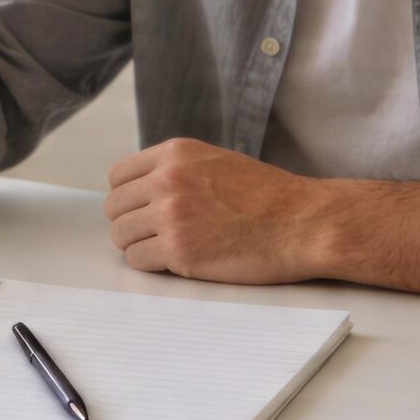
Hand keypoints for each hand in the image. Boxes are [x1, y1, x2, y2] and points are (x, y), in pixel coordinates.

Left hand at [105, 138, 329, 284]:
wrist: (305, 223)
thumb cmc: (269, 197)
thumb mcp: (216, 163)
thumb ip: (177, 170)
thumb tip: (141, 189)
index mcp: (175, 154)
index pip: (119, 176)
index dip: (129, 198)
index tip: (143, 210)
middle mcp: (167, 180)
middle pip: (115, 207)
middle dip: (132, 223)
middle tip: (158, 234)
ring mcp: (170, 215)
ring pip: (121, 236)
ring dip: (140, 246)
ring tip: (171, 249)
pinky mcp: (178, 250)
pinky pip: (138, 261)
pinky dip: (153, 265)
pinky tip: (180, 261)